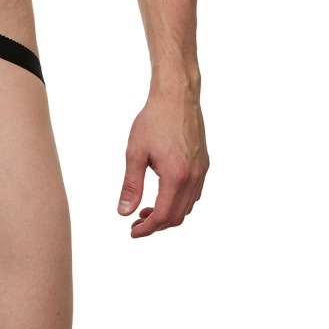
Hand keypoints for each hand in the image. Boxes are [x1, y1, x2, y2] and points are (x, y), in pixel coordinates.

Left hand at [118, 86, 207, 237]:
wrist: (177, 96)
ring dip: (169, 213)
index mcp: (176, 176)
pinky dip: (180, 201)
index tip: (132, 231)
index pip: (164, 215)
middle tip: (136, 222)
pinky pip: (195, 193)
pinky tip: (164, 194)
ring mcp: (202, 171)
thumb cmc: (154, 120)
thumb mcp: (135, 153)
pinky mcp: (204, 163)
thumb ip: (131, 185)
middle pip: (178, 216)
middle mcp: (194, 177)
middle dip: (157, 224)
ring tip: (147, 209)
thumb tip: (124, 212)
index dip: (147, 228)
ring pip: (188, 206)